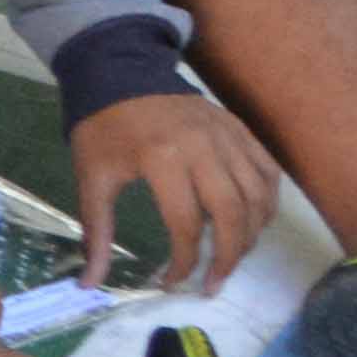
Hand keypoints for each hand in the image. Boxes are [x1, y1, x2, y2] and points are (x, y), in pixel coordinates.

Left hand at [69, 91, 285, 297]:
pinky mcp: (239, 129)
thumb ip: (96, 233)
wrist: (120, 71)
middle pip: (233, 214)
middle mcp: (204, 147)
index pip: (187, 224)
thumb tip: (88, 284)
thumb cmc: (103, 129)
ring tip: (233, 258)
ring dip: (252, 233)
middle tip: (214, 283)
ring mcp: (228, 136)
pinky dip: (268, 201)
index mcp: (163, 159)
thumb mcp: (92, 179)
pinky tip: (253, 223)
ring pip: (258, 195)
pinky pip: (268, 171)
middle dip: (229, 257)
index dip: (185, 262)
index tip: (174, 282)